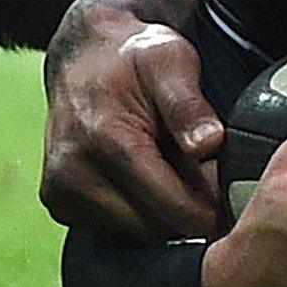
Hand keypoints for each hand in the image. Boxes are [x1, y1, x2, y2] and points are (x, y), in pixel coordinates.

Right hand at [40, 2, 223, 239]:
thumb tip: (209, 145)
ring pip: (137, 234)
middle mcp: (73, 173)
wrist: (81, 52)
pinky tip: (143, 176)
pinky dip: (137, 211)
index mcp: (105, 140)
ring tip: (169, 168)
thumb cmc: (133, 54)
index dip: (209, 206)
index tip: (229, 191)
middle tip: (202, 174)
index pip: (172, 208)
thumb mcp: (170, 60)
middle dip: (187, 209)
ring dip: (162, 212)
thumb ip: (189, 104)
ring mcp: (60, 192)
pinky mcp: (57, 203)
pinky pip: (114, 228)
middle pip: (156, 228)